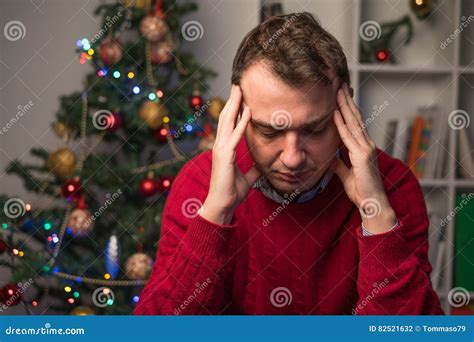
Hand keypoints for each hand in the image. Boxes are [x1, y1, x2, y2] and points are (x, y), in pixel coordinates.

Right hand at [199, 85, 260, 224]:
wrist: (222, 205)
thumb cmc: (231, 192)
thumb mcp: (247, 178)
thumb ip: (253, 170)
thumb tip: (262, 166)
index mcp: (224, 148)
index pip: (229, 124)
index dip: (234, 109)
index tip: (240, 97)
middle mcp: (220, 145)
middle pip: (226, 117)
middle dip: (232, 100)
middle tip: (238, 84)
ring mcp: (220, 149)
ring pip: (228, 121)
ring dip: (235, 104)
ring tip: (240, 89)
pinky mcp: (225, 155)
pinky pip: (235, 134)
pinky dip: (241, 121)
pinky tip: (247, 110)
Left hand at [329, 83, 396, 233]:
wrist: (372, 204)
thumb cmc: (361, 190)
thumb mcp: (345, 174)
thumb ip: (339, 164)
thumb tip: (330, 157)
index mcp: (362, 147)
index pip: (354, 123)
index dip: (347, 108)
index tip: (340, 95)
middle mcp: (366, 144)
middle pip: (355, 118)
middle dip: (346, 100)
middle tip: (339, 84)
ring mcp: (365, 149)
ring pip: (352, 123)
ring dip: (344, 106)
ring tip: (337, 90)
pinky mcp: (362, 156)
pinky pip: (348, 137)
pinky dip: (341, 124)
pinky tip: (334, 112)